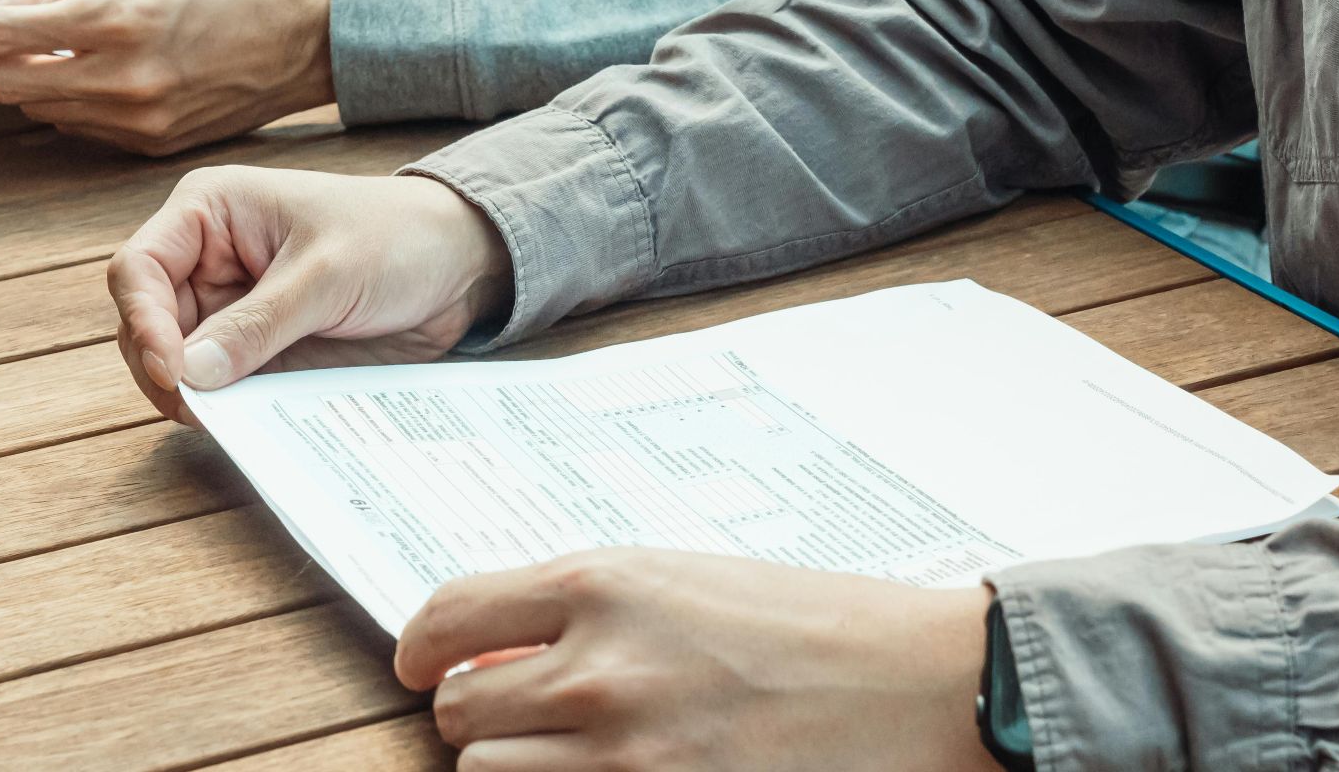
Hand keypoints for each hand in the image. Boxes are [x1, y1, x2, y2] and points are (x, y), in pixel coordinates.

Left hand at [0, 0, 334, 155]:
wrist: (300, 38)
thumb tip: (2, 3)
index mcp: (118, 19)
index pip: (5, 31)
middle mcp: (122, 78)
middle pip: (8, 85)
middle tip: (12, 33)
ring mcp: (138, 118)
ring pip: (41, 111)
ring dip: (35, 81)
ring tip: (63, 51)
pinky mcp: (152, 144)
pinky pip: (82, 130)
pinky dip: (75, 103)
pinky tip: (101, 75)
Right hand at [107, 168, 513, 424]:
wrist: (459, 265)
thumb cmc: (396, 237)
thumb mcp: (328, 275)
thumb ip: (258, 324)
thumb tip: (190, 373)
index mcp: (208, 213)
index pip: (138, 269)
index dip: (143, 322)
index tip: (173, 370)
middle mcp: (206, 261)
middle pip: (145, 325)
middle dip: (163, 369)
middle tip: (198, 409)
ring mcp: (230, 310)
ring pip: (177, 365)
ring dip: (192, 396)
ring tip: (225, 418)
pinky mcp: (258, 351)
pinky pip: (224, 388)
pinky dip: (226, 409)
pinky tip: (245, 423)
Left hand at [398, 548, 1001, 771]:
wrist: (919, 684)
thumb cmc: (806, 621)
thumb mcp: (678, 584)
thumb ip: (579, 612)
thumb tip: (488, 656)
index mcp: (602, 585)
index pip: (448, 614)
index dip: (419, 646)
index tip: (419, 664)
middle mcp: (600, 668)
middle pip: (459, 712)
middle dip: (480, 713)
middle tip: (519, 711)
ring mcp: (626, 756)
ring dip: (516, 763)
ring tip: (574, 749)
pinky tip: (607, 771)